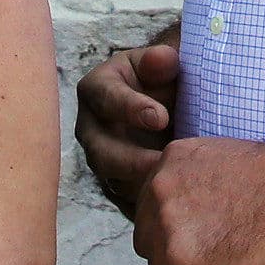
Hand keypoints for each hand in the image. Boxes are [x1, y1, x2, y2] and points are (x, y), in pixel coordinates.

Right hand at [75, 38, 180, 214]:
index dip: (131, 108)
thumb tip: (162, 58)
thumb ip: (162, 60)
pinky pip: (128, 203)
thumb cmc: (165, 78)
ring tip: (173, 187)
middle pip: (101, 151)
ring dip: (141, 187)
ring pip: (113, 181)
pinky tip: (172, 203)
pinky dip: (148, 206)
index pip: (106, 99)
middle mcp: (92, 128)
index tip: (162, 117)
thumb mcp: (164, 63)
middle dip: (132, 160)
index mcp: (98, 89)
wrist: (173, 105)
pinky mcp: (119, 186)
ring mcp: (103, 160)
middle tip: (165, 163)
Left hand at [134, 136, 264, 264]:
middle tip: (226, 246)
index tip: (214, 228)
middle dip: (180, 251)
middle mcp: (158, 187)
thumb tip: (185, 218)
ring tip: (237, 255)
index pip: (153, 208)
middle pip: (148, 240)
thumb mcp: (224, 164)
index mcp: (170, 161)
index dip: (184, 227)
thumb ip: (192, 185)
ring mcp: (166, 225)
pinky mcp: (179, 263)